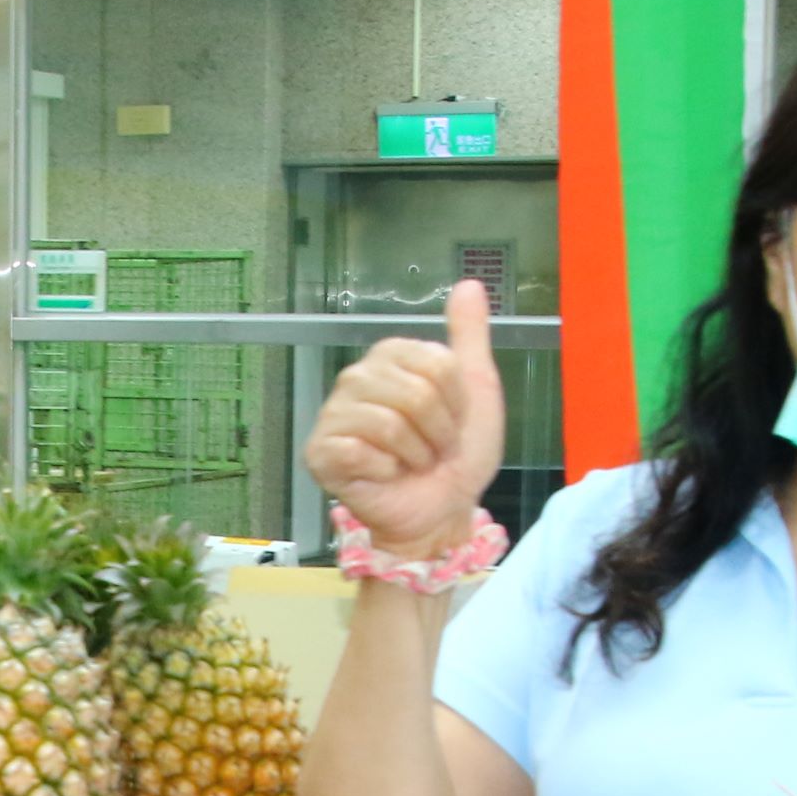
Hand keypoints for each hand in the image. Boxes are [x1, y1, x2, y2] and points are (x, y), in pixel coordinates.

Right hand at [305, 279, 505, 558]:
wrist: (441, 511)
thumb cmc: (456, 454)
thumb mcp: (476, 389)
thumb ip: (469, 336)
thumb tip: (469, 284)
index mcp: (391, 357)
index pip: (436, 365)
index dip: (455, 403)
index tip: (452, 422)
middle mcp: (357, 377)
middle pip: (416, 394)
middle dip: (438, 433)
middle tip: (433, 449)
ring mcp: (334, 413)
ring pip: (390, 424)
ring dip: (416, 455)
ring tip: (412, 463)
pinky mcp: (320, 451)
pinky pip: (360, 451)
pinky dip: (386, 471)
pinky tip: (385, 474)